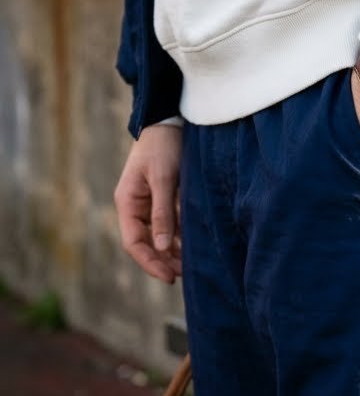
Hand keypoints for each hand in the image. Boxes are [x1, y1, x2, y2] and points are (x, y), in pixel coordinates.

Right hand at [114, 124, 182, 283]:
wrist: (170, 119)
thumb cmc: (163, 146)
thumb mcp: (163, 179)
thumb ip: (162, 212)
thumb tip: (161, 246)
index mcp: (127, 202)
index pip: (133, 243)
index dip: (150, 262)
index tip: (169, 277)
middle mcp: (136, 206)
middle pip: (146, 243)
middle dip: (164, 260)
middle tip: (185, 275)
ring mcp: (150, 203)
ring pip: (159, 235)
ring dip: (173, 251)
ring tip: (193, 265)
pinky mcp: (165, 197)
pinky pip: (170, 223)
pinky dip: (181, 235)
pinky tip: (195, 245)